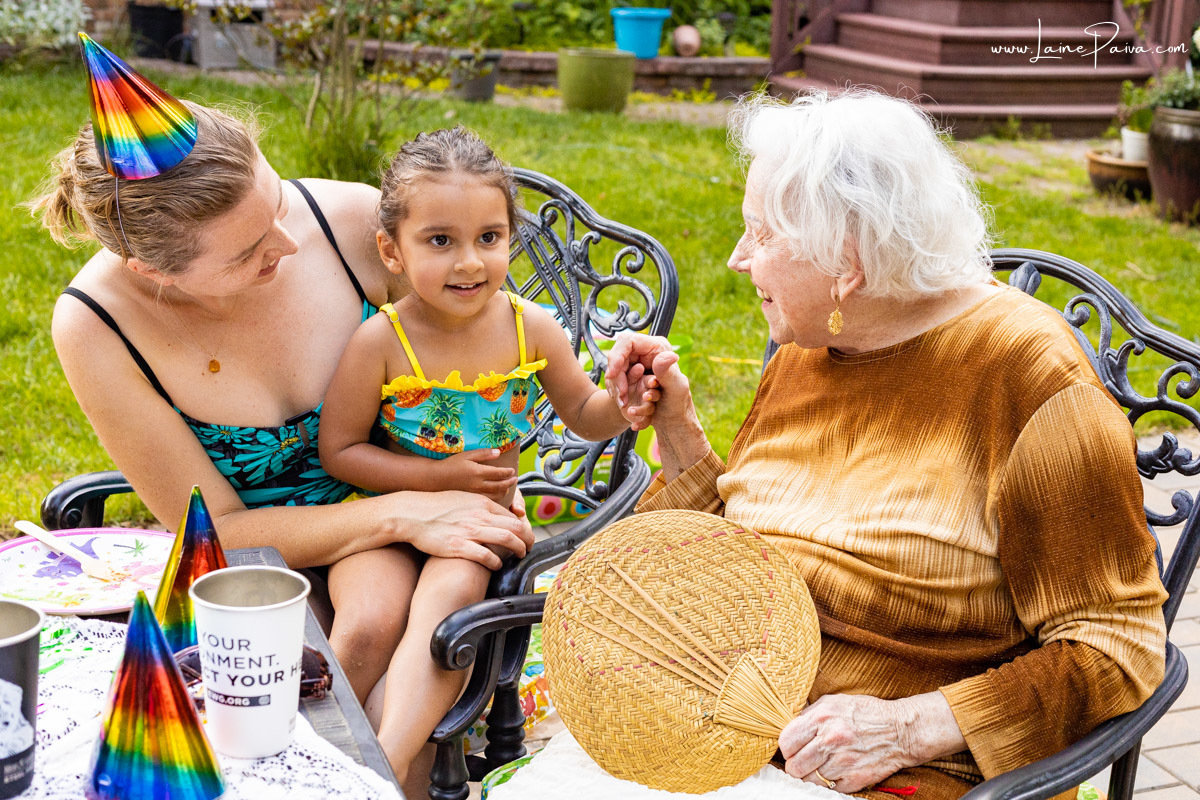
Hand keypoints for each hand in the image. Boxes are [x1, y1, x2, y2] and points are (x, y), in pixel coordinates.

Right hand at [398, 490, 535, 569]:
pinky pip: (486, 556)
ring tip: (519, 556)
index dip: (524, 528)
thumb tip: (497, 514)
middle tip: (529, 548)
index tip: (525, 536)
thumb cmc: (436, 506)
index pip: (513, 517)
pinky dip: (496, 562)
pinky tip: (496, 565)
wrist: (412, 513)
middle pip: (516, 528)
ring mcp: (470, 531)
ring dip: (518, 550)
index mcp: (482, 504)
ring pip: (507, 540)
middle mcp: (480, 516)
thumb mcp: (463, 498)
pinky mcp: (459, 546)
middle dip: (528, 539)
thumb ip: (482, 506)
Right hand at [439, 449, 517, 502]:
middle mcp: (478, 484)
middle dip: (509, 482)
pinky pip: (487, 501)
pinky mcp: (471, 499)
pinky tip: (496, 494)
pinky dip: (495, 498)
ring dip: (504, 491)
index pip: (499, 473)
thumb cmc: (451, 464)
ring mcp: (475, 493)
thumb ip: (483, 454)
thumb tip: (498, 452)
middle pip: (500, 485)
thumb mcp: (467, 455)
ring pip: (495, 495)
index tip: (513, 470)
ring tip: (507, 487)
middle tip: (515, 479)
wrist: (436, 478)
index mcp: (478, 472)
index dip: (508, 472)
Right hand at [606, 333, 691, 431]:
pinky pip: (616, 379)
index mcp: (657, 347)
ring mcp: (636, 363)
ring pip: (615, 369)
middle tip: (620, 394)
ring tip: (622, 402)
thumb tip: (669, 356)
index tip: (612, 374)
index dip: (617, 356)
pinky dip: (616, 390)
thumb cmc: (679, 403)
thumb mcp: (677, 388)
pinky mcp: (631, 375)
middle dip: (616, 376)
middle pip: (618, 356)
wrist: (673, 419)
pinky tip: (622, 402)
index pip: (628, 341)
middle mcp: (645, 352)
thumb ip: (669, 372)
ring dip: (615, 386)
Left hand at [778, 693, 964, 793]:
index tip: (793, 748)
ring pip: (808, 781)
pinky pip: (828, 789)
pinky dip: (829, 783)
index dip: (787, 747)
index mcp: (822, 717)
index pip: (786, 741)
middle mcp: (830, 740)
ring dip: (811, 776)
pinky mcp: (854, 779)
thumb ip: (809, 714)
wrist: (901, 731)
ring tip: (821, 766)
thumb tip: (787, 726)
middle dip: (796, 765)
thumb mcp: (834, 702)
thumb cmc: (865, 713)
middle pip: (794, 766)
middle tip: (805, 760)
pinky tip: (836, 771)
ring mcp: (843, 762)